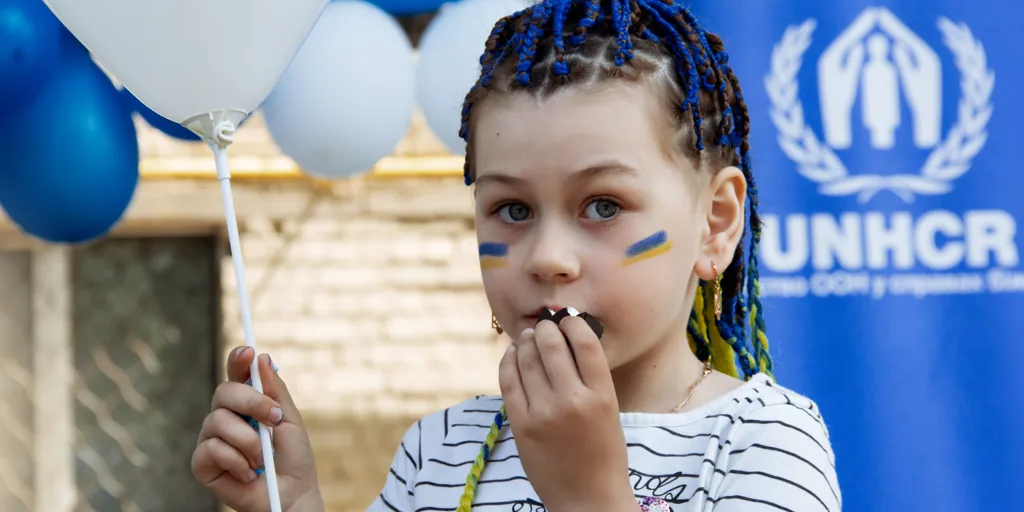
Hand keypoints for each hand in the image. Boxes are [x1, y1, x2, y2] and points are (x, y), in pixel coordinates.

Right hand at [191, 347, 323, 511]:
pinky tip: (248, 473)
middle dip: (251, 402)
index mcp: (246, 404)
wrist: (291, 495)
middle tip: (274, 419)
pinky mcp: (202, 463)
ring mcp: (211, 439)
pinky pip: (211, 448)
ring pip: (218, 420)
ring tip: (262, 459)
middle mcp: (225, 417)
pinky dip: (236, 461)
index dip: (237, 360)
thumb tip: (262, 357)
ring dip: (249, 441)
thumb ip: (275, 391)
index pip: (235, 374)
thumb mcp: (289, 420)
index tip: (249, 352)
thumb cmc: (293, 460)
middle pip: (223, 391)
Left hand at [499, 316, 638, 511]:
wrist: (587, 498)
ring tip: (528, 336)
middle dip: (546, 328)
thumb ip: (591, 379)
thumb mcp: (609, 412)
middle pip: (552, 345)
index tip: (567, 319)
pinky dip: (509, 361)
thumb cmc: (603, 454)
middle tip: (544, 324)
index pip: (585, 343)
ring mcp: (543, 413)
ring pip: (527, 359)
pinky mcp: (521, 425)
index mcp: (601, 396)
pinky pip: (509, 381)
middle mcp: (572, 400)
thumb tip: (567, 340)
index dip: (573, 323)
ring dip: (527, 341)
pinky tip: (512, 354)